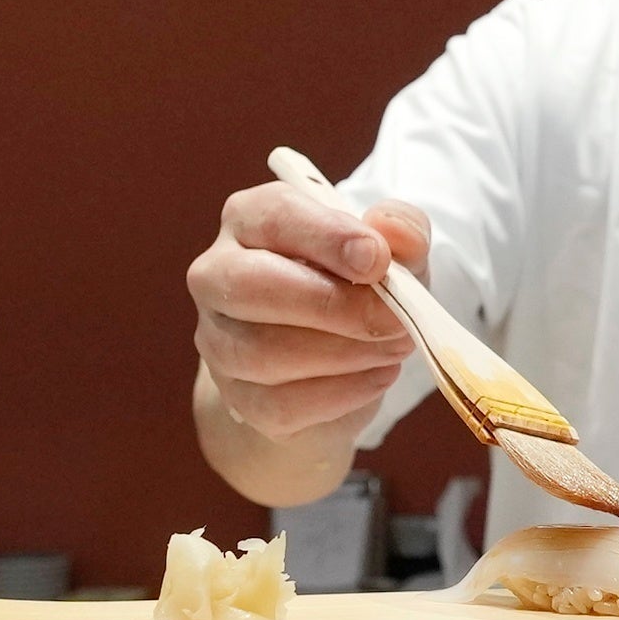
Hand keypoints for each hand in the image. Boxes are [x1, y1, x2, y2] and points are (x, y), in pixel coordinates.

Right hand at [189, 181, 432, 440]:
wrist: (334, 363)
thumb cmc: (357, 288)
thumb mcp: (392, 252)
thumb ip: (401, 230)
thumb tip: (395, 234)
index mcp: (250, 219)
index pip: (274, 216)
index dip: (328, 237)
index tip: (378, 260)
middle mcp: (217, 274)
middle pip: (249, 285)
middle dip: (331, 304)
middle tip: (394, 317)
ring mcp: (219, 339)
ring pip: (262, 351)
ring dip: (345, 353)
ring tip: (393, 346)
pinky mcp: (238, 397)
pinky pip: (281, 403)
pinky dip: (341, 393)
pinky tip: (375, 375)